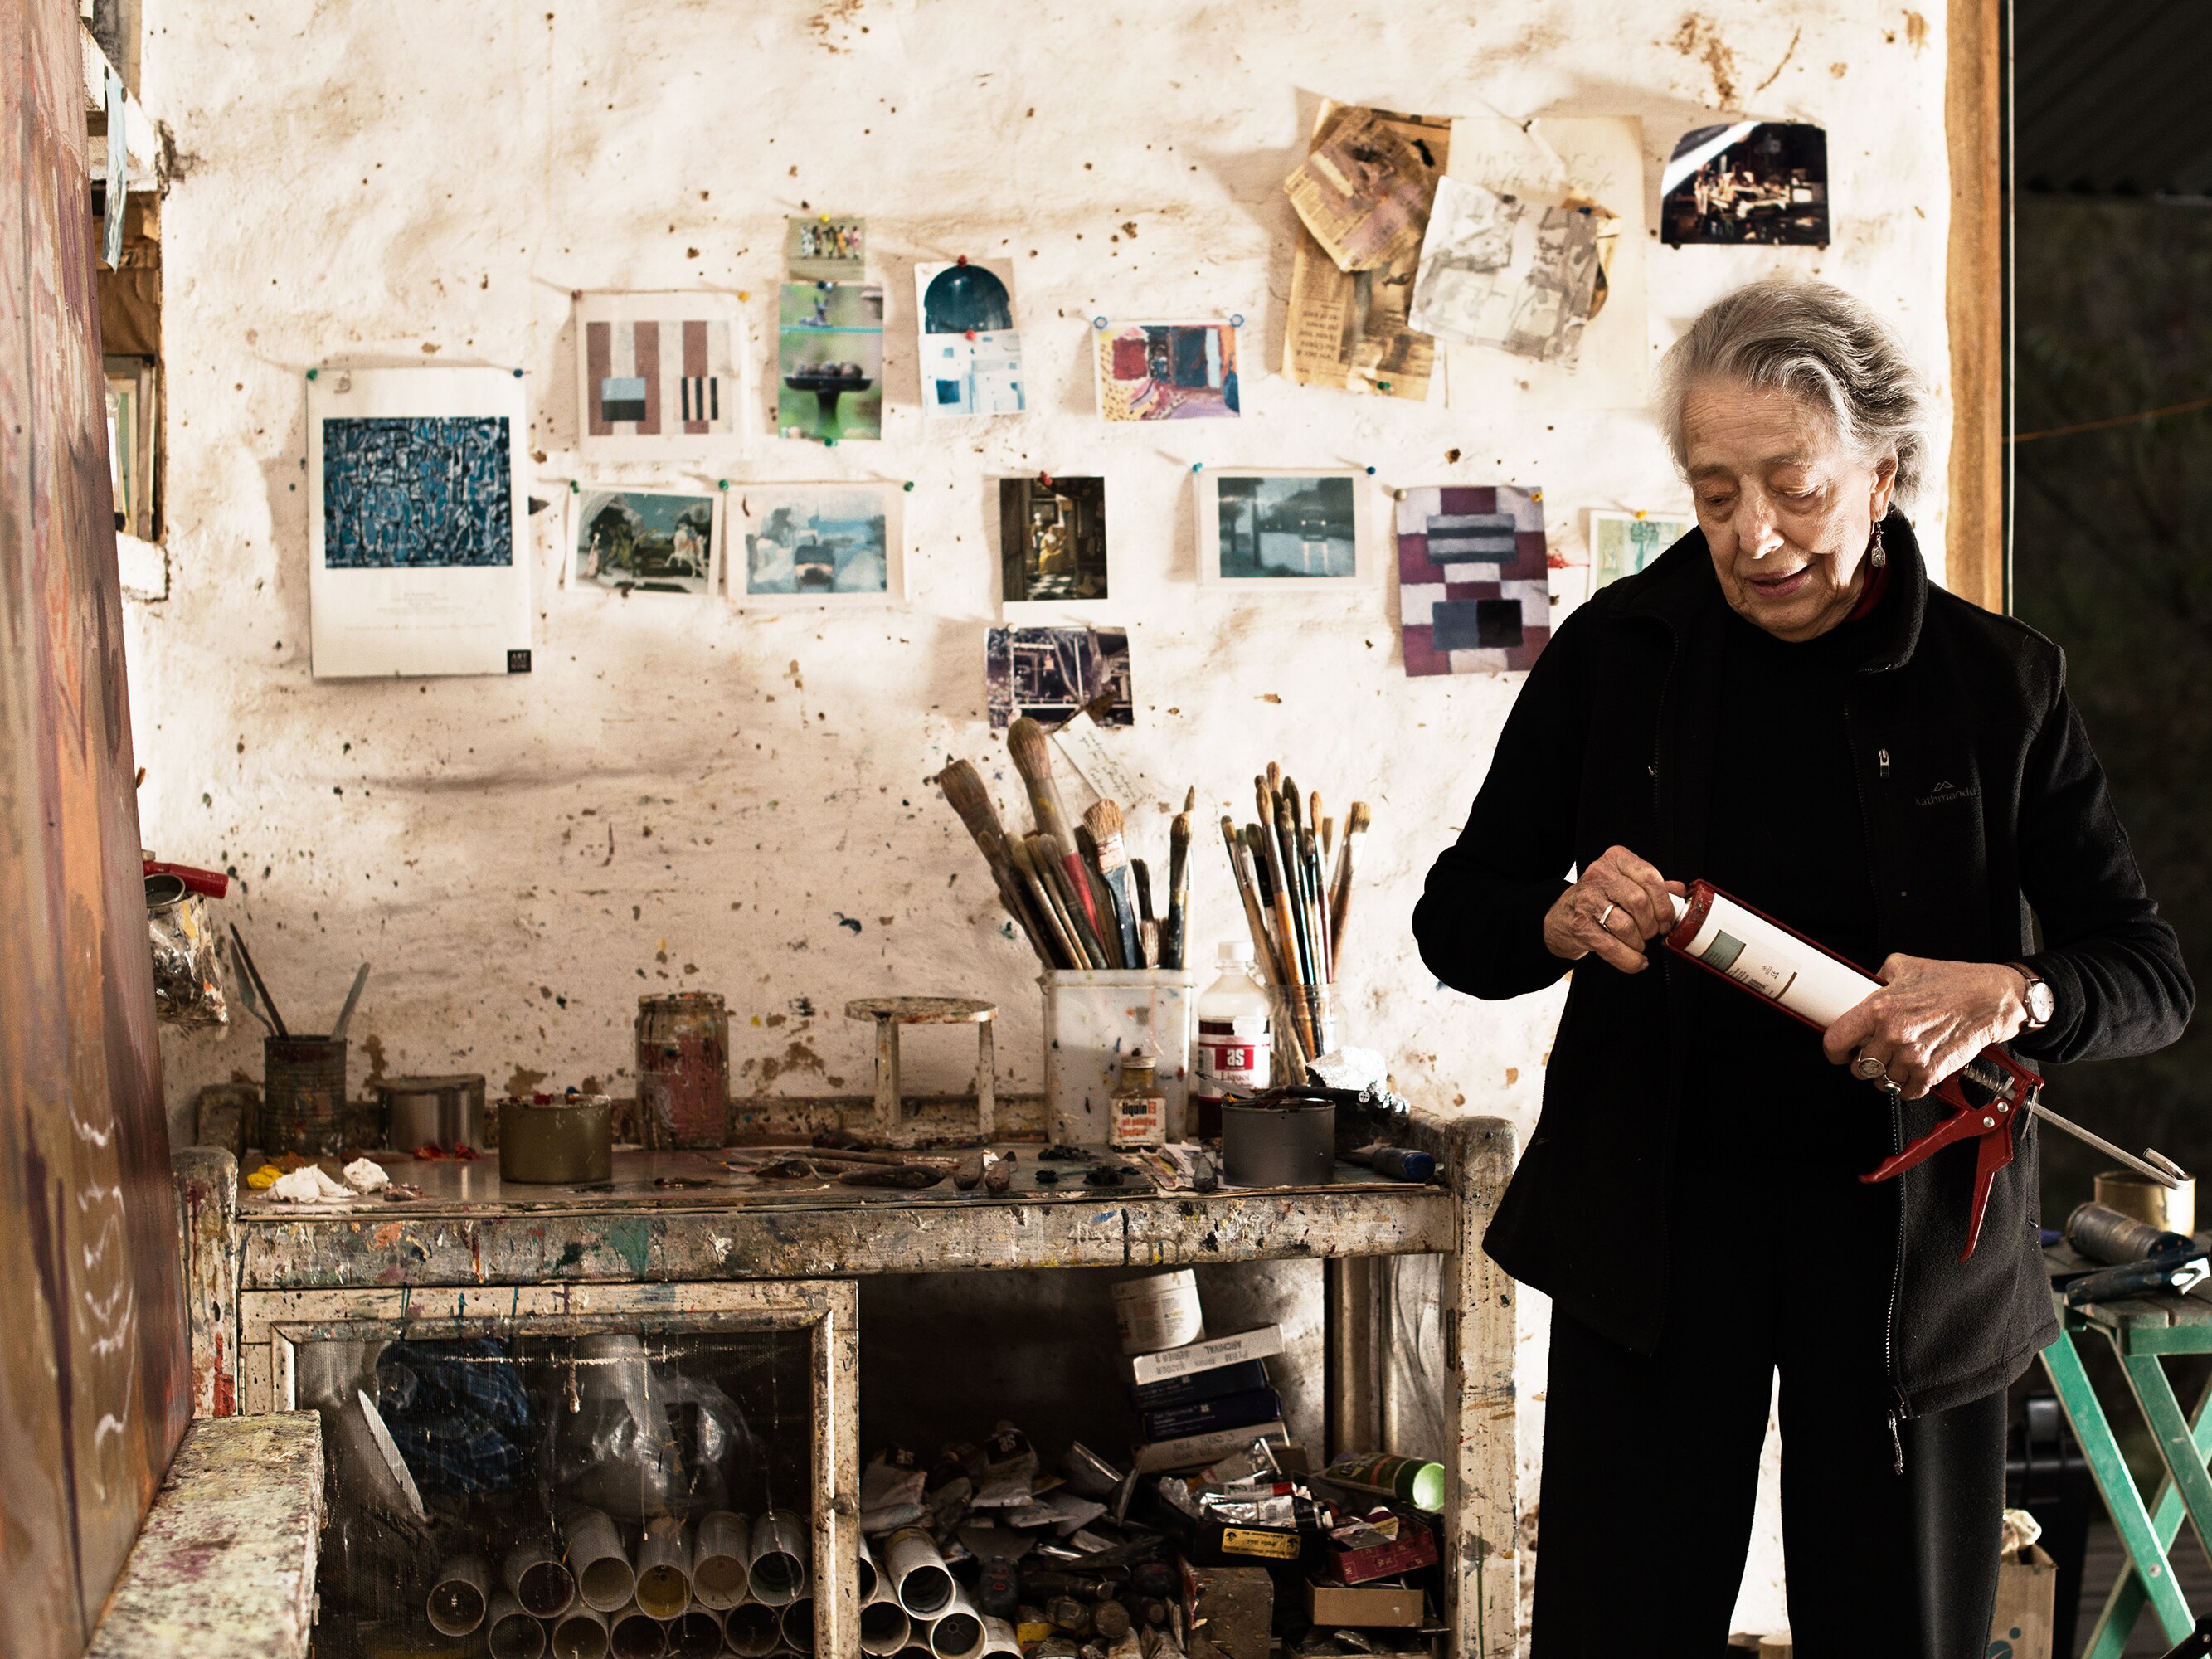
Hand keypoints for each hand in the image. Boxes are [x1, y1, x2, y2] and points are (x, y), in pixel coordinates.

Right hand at [1542, 845, 1685, 974]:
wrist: (1562, 917)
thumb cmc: (1598, 899)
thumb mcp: (1625, 884)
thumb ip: (1653, 887)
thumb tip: (1679, 891)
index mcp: (1615, 859)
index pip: (1649, 877)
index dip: (1664, 903)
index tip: (1666, 918)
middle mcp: (1599, 875)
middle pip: (1639, 902)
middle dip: (1651, 925)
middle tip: (1651, 932)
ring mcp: (1587, 900)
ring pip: (1626, 926)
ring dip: (1638, 942)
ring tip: (1637, 944)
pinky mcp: (1580, 926)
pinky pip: (1612, 947)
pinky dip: (1629, 959)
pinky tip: (1635, 961)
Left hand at [1821, 956, 2030, 1099]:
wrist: (1989, 999)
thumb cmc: (1952, 982)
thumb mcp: (1904, 967)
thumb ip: (1877, 979)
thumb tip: (1860, 987)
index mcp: (1880, 1009)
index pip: (1836, 1041)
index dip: (1834, 1049)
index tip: (1839, 1051)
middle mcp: (1894, 1035)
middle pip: (1859, 1066)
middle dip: (1862, 1061)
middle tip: (1873, 1052)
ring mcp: (1912, 1056)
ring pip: (1881, 1081)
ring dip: (1885, 1074)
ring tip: (1895, 1059)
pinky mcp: (1932, 1072)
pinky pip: (1906, 1092)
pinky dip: (1906, 1086)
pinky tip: (1910, 1071)